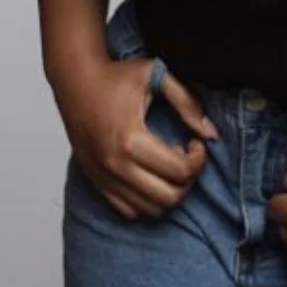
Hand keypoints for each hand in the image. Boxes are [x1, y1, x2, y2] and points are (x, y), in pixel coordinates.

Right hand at [54, 57, 218, 220]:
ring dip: (168, 192)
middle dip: (188, 180)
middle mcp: (115, 165)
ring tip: (168, 166)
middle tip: (186, 157)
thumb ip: (187, 102)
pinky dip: (146, 201)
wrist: (75, 79)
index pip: (180, 170)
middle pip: (168, 198)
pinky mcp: (95, 182)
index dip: (199, 158)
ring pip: (149, 210)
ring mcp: (103, 177)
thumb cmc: (115, 75)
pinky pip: (128, 210)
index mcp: (131, 139)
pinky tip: (150, 175)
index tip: (195, 141)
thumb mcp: (156, 76)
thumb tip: (211, 133)